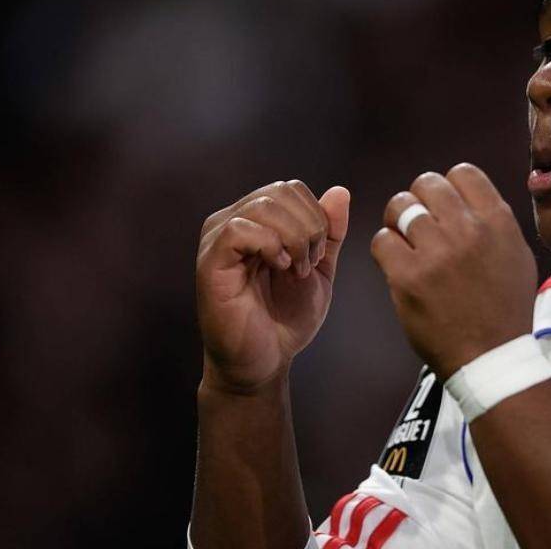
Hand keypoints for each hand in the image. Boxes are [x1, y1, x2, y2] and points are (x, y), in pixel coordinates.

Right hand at [196, 181, 349, 393]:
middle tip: (307, 265)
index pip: (291, 189)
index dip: (316, 217)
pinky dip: (270, 246)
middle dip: (309, 228)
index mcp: (255, 219)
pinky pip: (239, 230)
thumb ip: (331, 231)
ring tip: (294, 270)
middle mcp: (231, 221)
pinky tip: (279, 268)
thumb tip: (340, 192)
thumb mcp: (319, 268)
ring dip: (294, 239)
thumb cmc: (286, 318)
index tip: (316, 256)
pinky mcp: (210, 261)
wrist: (265, 361)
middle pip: (280, 192)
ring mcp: (217, 239)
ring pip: (263, 206)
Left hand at [371, 163, 536, 378]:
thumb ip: (493, 221)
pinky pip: (382, 240)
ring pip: (399, 207)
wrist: (491, 357)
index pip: (462, 173)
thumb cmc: (505, 309)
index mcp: (497, 221)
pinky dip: (385, 249)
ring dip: (398, 222)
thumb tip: (468, 197)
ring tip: (404, 241)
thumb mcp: (516, 255)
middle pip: (426, 184)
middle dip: (419, 200)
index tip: (444, 207)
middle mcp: (467, 230)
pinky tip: (397, 264)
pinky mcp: (407, 276)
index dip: (449, 187)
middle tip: (417, 222)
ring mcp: (436, 252)